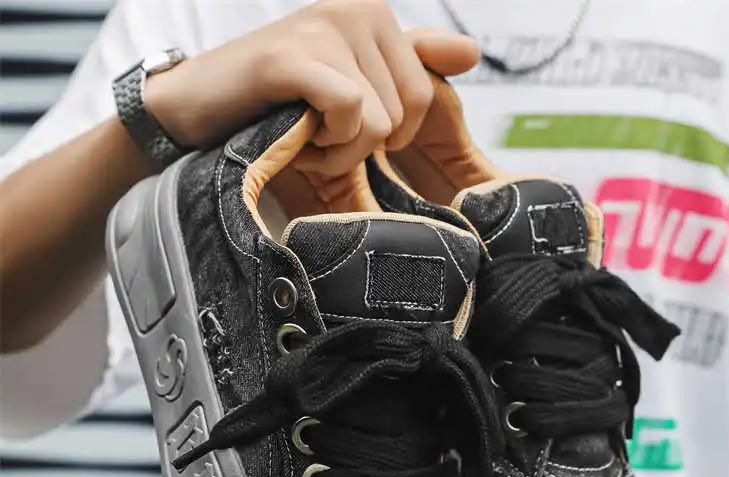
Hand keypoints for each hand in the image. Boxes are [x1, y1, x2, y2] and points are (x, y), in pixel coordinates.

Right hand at [145, 0, 478, 174]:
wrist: (197, 108)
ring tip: (304, 131)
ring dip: (338, 151)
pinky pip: (349, 115)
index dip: (393, 134)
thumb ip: (411, 64)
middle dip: (361, 146)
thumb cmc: (275, 103)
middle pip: (405, 116)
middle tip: (319, 133)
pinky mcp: (296, 54)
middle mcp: (359, 10)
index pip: (425, 94)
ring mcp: (327, 27)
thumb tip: (472, 53)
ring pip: (378, 125)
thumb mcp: (350, 82)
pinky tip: (297, 133)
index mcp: (376, 18)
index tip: (347, 126)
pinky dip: (325, 143)